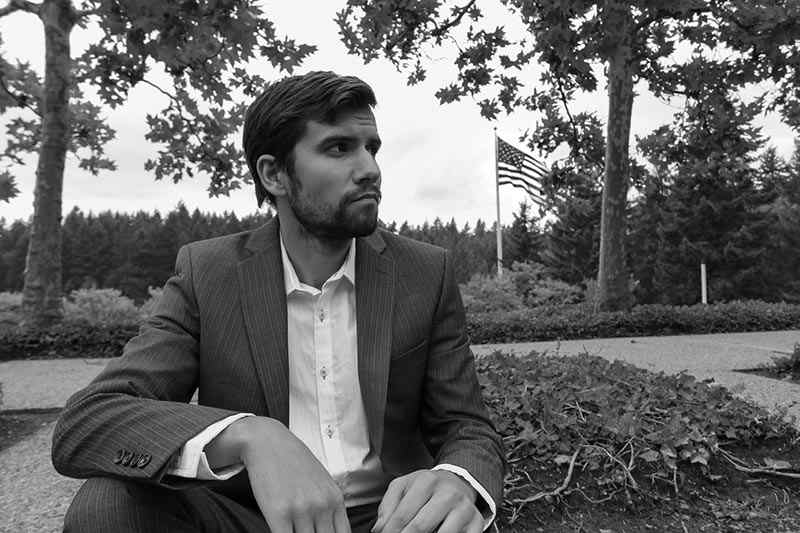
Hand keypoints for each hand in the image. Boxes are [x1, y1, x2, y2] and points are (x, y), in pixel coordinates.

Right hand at [207, 416, 349, 532]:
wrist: (268, 441)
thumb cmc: (293, 461)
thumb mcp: (321, 481)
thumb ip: (329, 506)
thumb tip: (332, 529)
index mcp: (335, 500)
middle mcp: (322, 506)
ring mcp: (301, 510)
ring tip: (292, 532)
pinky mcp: (278, 513)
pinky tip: (281, 532)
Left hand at [373, 470, 482, 532]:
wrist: (459, 482)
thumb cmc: (426, 489)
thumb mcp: (403, 487)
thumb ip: (388, 506)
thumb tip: (379, 530)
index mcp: (427, 482)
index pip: (402, 515)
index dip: (390, 532)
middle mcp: (448, 494)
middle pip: (420, 527)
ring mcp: (464, 509)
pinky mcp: (477, 522)